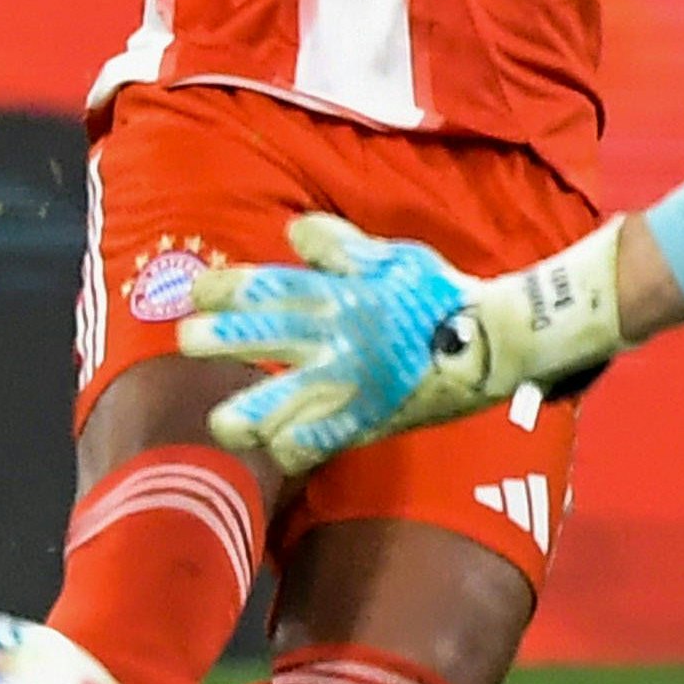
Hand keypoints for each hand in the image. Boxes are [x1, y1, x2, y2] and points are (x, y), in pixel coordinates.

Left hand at [180, 215, 624, 471]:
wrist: (493, 342)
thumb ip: (340, 246)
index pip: (268, 286)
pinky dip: (299, 447)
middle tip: (189, 340)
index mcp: (338, 294)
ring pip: (284, 398)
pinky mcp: (368, 417)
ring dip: (249, 410)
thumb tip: (291, 231)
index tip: (197, 293)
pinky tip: (278, 452)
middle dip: (219, 338)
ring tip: (225, 421)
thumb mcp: (393, 256)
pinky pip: (324, 440)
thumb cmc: (441, 295)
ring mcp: (350, 380)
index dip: (225, 289)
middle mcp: (336, 335)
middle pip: (261, 334)